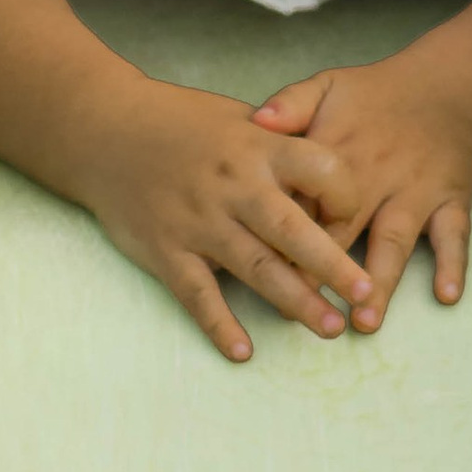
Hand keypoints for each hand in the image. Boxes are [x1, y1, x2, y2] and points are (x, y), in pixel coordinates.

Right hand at [78, 78, 373, 366]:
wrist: (106, 129)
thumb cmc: (181, 122)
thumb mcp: (240, 119)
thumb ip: (284, 148)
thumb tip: (335, 183)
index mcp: (258, 147)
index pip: (320, 169)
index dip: (345, 195)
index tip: (357, 219)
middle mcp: (233, 186)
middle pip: (291, 229)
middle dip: (333, 265)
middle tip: (366, 296)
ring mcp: (198, 220)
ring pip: (254, 267)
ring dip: (294, 301)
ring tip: (329, 327)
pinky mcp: (165, 248)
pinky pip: (197, 293)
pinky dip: (219, 324)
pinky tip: (243, 352)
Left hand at [247, 59, 471, 331]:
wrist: (446, 90)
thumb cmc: (374, 97)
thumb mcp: (327, 86)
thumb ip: (291, 104)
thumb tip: (256, 120)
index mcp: (338, 150)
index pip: (304, 196)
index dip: (282, 233)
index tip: (263, 268)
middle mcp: (377, 175)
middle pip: (346, 228)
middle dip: (326, 271)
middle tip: (306, 313)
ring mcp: (416, 191)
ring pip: (396, 240)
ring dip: (382, 281)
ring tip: (365, 320)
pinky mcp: (451, 200)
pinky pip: (454, 235)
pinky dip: (452, 264)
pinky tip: (446, 294)